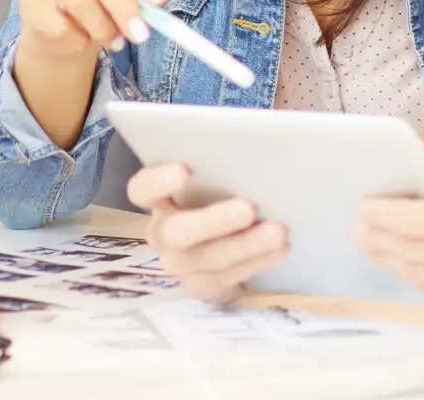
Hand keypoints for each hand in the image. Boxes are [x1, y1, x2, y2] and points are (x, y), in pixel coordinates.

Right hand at [17, 0, 168, 61]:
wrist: (63, 31)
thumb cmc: (103, 5)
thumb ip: (141, 1)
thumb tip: (156, 12)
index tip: (159, 0)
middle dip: (123, 4)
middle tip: (141, 34)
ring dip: (103, 26)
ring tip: (115, 42)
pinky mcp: (31, 2)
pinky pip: (59, 23)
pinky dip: (79, 39)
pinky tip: (84, 41)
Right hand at [128, 162, 288, 303]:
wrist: (230, 234)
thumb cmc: (223, 188)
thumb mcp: (221, 170)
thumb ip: (227, 156)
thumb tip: (261, 135)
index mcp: (159, 198)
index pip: (142, 189)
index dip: (158, 181)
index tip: (185, 169)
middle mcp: (163, 234)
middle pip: (176, 232)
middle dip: (213, 221)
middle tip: (248, 208)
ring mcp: (182, 266)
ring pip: (207, 260)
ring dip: (245, 246)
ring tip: (278, 231)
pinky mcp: (206, 288)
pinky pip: (228, 280)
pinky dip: (256, 263)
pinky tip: (281, 249)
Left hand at [358, 199, 423, 340]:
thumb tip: (420, 215)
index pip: (408, 218)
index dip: (379, 213)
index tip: (363, 207)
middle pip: (404, 248)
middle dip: (376, 237)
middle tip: (359, 228)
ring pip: (413, 273)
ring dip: (390, 259)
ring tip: (375, 247)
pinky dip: (418, 279)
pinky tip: (410, 269)